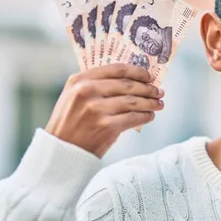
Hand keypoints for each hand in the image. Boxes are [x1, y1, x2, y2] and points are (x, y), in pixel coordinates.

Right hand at [45, 64, 163, 157]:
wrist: (61, 151)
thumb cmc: (70, 123)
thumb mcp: (73, 97)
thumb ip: (95, 85)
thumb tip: (132, 80)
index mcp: (80, 80)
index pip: (116, 69)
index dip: (137, 71)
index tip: (149, 76)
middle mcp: (87, 91)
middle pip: (128, 85)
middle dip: (148, 88)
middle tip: (158, 91)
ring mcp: (97, 109)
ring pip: (134, 101)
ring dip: (150, 103)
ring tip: (158, 104)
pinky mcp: (106, 126)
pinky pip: (134, 118)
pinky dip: (145, 116)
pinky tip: (149, 116)